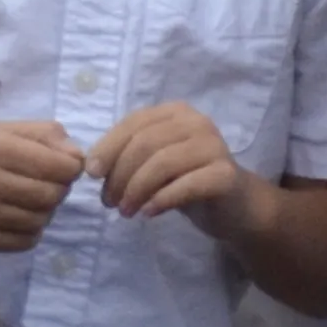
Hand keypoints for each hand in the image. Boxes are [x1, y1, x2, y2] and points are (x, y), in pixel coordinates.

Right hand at [0, 120, 84, 252]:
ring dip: (46, 210)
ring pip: (41, 220)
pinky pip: (26, 241)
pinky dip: (32, 229)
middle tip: (49, 181)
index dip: (71, 167)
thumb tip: (77, 158)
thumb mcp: (16, 130)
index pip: (58, 167)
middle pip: (51, 195)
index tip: (66, 165)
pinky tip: (21, 214)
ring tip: (33, 197)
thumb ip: (51, 136)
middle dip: (59, 188)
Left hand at [86, 103, 257, 236]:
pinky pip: (185, 185)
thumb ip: (129, 155)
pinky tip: (148, 214)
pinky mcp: (225, 174)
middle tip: (109, 202)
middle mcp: (196, 122)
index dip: (108, 147)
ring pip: (162, 163)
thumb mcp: (155, 163)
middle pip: (145, 143)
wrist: (234, 207)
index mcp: (176, 112)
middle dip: (120, 175)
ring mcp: (214, 146)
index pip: (134, 123)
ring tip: (125, 211)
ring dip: (136, 190)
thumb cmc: (187, 181)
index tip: (92, 174)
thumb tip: (92, 166)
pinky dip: (161, 200)